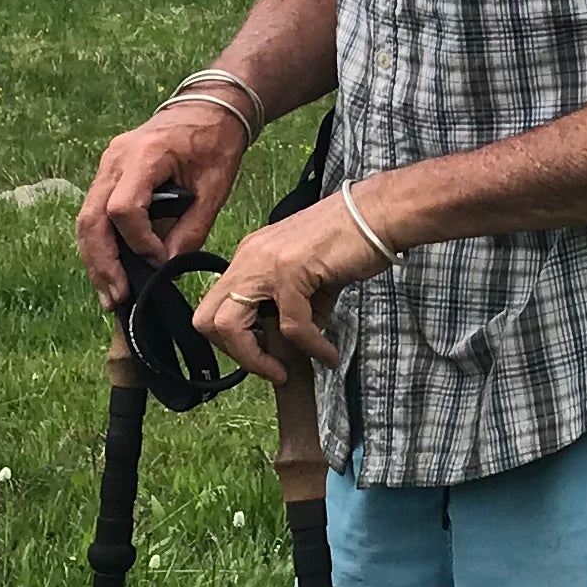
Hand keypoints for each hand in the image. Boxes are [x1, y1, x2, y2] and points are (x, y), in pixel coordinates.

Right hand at [77, 106, 243, 308]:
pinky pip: (95, 214)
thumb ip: (193, 227)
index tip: (160, 260)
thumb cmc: (216, 142)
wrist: (209, 108)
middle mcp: (115, 159)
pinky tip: (111, 273)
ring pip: (87, 220)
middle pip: (92, 218)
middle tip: (116, 297)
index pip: (124, 208)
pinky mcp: (108, 175)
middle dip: (102, 262)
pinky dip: (101, 245)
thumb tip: (168, 265)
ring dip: (95, 260)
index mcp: (145, 155)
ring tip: (110, 295)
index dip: (139, 241)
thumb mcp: (216, 186)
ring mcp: (107, 166)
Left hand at [192, 193, 395, 381]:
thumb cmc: (351, 242)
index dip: (232, 341)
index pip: (214, 308)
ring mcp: (266, 263)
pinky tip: (328, 353)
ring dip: (258, 360)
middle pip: (207, 319)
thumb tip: (291, 344)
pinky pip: (291, 325)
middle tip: (268, 367)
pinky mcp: (291, 271)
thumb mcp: (310, 280)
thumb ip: (294, 309)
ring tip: (288, 371)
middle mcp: (249, 257)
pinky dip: (310, 347)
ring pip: (231, 326)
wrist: (379, 214)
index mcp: (249, 257)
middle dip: (236, 354)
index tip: (263, 356)